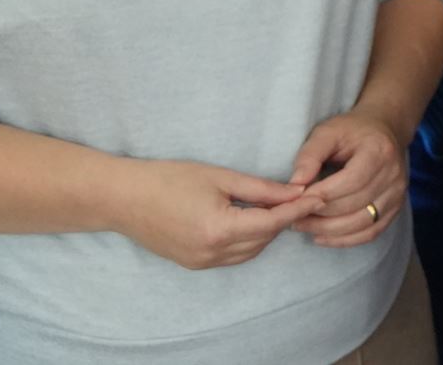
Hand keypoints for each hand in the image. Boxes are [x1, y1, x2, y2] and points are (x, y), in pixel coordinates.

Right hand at [109, 157, 317, 268]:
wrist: (123, 198)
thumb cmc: (169, 179)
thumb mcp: (220, 177)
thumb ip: (261, 189)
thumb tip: (295, 192)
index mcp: (219, 229)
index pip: (272, 223)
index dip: (298, 209)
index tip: (319, 196)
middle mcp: (211, 253)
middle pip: (264, 239)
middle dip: (285, 219)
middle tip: (301, 196)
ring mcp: (201, 262)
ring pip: (251, 251)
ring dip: (267, 231)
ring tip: (278, 206)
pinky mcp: (193, 264)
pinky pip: (233, 256)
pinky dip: (249, 241)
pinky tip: (252, 219)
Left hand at [287, 109, 408, 247]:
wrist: (384, 130)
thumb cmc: (351, 131)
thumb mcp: (327, 132)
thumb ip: (310, 155)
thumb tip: (295, 184)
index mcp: (379, 151)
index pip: (352, 181)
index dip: (323, 194)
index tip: (296, 199)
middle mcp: (394, 174)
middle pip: (355, 205)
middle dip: (320, 214)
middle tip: (292, 215)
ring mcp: (397, 193)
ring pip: (362, 223)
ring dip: (328, 230)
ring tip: (303, 225)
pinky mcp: (395, 208)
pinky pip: (370, 233)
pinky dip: (345, 240)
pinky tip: (322, 236)